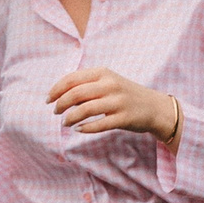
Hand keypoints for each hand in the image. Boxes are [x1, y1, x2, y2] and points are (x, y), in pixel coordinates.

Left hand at [50, 68, 181, 148]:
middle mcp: (110, 85)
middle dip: (60, 104)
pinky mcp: (124, 118)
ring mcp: (118, 102)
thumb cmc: (125, 95)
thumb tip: (60, 96)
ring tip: (66, 122)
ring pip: (85, 110)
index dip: (56, 90)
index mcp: (103, 73)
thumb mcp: (108, 83)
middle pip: (76, 94)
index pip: (72, 79)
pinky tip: (79, 129)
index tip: (48, 100)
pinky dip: (85, 128)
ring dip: (70, 117)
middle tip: (56, 112)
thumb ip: (87, 86)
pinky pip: (99, 124)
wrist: (154, 107)